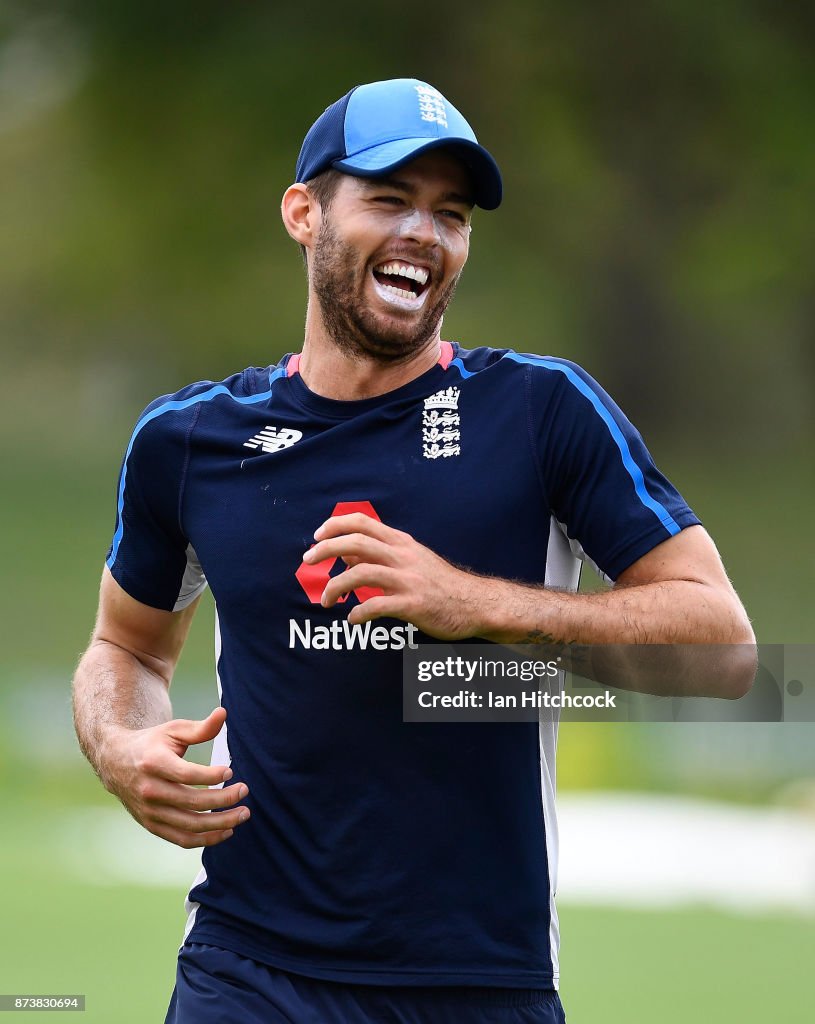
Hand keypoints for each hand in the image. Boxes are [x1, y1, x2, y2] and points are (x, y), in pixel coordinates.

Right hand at [102, 707, 249, 848]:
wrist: (116, 762)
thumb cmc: (152, 743)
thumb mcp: (173, 730)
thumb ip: (201, 728)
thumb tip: (224, 713)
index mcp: (154, 764)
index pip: (187, 775)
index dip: (212, 775)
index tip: (230, 770)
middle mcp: (150, 790)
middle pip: (192, 802)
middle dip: (224, 799)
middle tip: (245, 790)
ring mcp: (149, 811)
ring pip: (190, 825)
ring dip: (221, 823)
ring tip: (243, 814)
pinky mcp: (151, 825)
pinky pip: (182, 839)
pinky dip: (206, 839)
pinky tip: (226, 831)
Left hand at [303, 512, 490, 639]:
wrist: (474, 603)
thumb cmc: (440, 583)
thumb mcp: (412, 560)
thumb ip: (380, 555)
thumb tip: (345, 554)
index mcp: (402, 543)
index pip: (362, 523)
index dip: (335, 526)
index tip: (316, 537)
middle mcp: (403, 556)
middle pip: (357, 543)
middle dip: (326, 549)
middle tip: (307, 561)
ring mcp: (408, 580)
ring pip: (362, 573)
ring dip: (336, 585)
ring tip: (325, 599)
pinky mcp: (413, 604)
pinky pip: (377, 606)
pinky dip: (359, 612)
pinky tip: (352, 618)